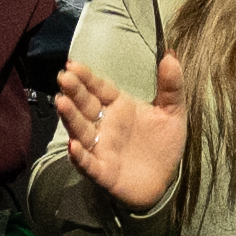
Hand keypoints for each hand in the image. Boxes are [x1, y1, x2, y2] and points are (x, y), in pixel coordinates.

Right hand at [47, 54, 187, 207]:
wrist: (165, 180)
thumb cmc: (163, 144)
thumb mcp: (173, 112)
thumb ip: (172, 86)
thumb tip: (171, 55)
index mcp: (119, 106)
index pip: (100, 88)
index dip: (87, 77)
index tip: (73, 64)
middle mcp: (105, 125)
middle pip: (86, 106)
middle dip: (74, 92)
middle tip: (64, 78)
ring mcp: (101, 148)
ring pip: (82, 131)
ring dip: (71, 118)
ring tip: (62, 104)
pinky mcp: (103, 171)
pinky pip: (88, 163)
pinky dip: (80, 156)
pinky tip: (74, 146)